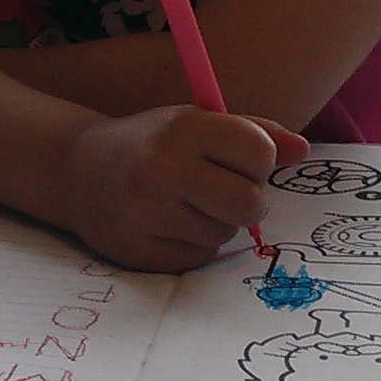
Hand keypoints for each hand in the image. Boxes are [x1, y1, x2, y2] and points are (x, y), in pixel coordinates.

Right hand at [53, 108, 307, 271]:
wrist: (76, 171)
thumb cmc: (150, 143)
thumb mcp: (195, 122)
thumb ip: (252, 133)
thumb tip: (303, 151)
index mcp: (183, 127)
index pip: (259, 152)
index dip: (258, 162)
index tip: (237, 160)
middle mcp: (163, 168)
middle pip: (250, 203)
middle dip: (247, 201)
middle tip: (222, 191)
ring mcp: (149, 214)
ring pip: (225, 234)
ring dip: (216, 223)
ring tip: (184, 204)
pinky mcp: (142, 252)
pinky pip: (199, 257)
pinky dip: (193, 244)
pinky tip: (166, 224)